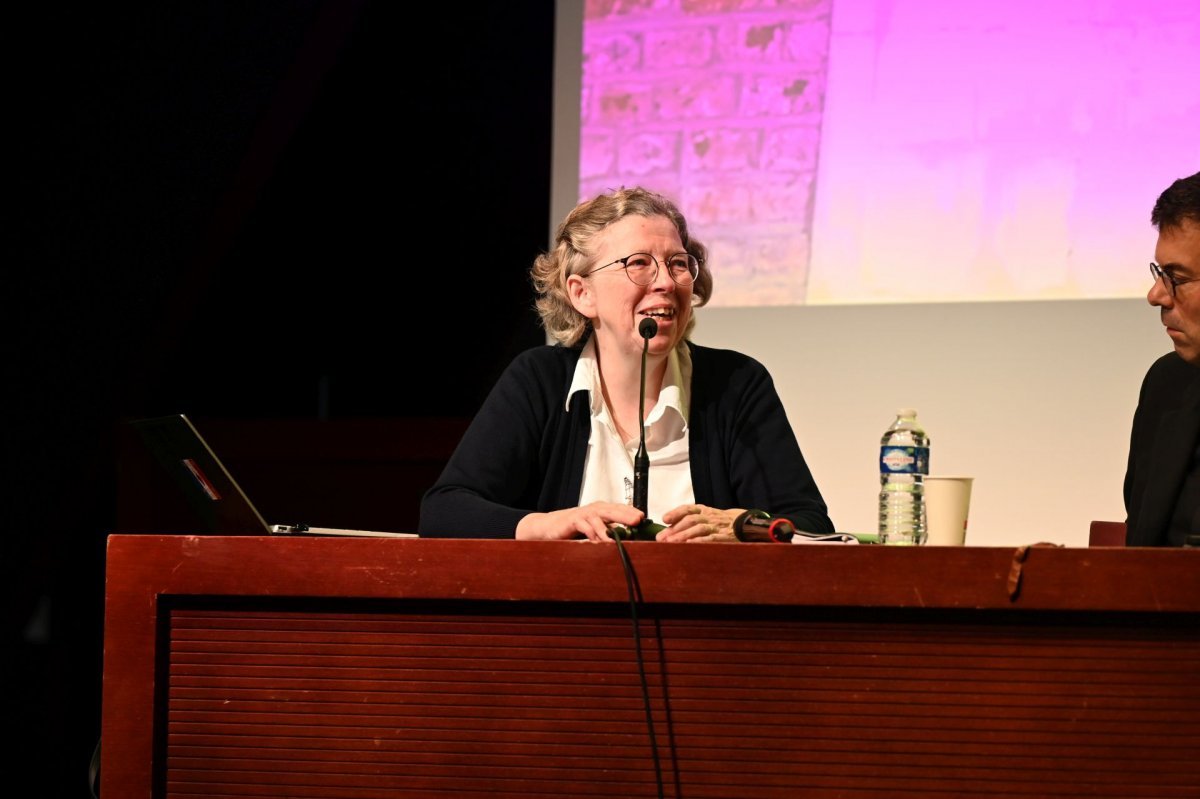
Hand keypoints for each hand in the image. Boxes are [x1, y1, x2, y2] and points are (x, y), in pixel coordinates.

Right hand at [516, 502, 644, 541]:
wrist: (551, 526)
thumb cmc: (575, 527)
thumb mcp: (595, 528)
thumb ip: (609, 531)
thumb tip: (629, 539)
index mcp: (602, 509)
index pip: (620, 508)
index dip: (631, 512)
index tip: (643, 518)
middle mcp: (594, 509)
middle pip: (612, 510)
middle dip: (625, 515)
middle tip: (637, 520)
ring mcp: (584, 514)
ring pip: (599, 519)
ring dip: (608, 529)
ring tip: (616, 539)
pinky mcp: (573, 520)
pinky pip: (584, 526)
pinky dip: (592, 534)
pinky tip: (598, 541)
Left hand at [656, 504, 745, 542]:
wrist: (743, 524)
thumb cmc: (718, 522)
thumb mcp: (704, 517)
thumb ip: (685, 523)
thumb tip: (664, 533)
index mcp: (703, 510)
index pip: (687, 509)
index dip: (675, 513)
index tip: (665, 519)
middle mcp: (709, 516)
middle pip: (690, 520)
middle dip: (675, 529)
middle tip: (662, 538)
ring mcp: (716, 526)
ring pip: (699, 528)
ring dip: (684, 535)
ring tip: (671, 543)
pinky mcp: (724, 537)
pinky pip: (711, 538)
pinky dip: (700, 541)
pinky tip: (690, 544)